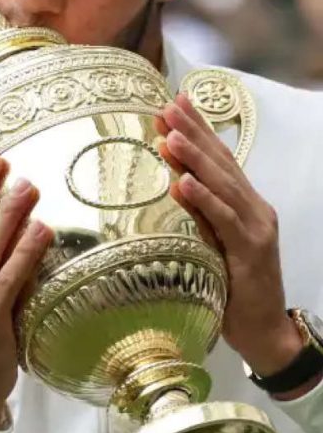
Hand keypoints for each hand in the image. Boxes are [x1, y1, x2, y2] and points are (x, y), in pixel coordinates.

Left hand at [160, 93, 303, 377]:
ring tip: (170, 134)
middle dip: (193, 132)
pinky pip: (223, 222)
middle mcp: (253, 208)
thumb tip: (170, 184)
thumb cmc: (232, 286)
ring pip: (223, 186)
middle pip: (221, 163)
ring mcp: (255, 228)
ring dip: (195, 158)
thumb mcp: (209, 243)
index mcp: (243, 204)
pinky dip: (204, 201)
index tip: (172, 102)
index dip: (197, 129)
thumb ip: (197, 215)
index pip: (218, 159)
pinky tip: (184, 183)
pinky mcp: (251, 252)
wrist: (266, 330)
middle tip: (167, 106)